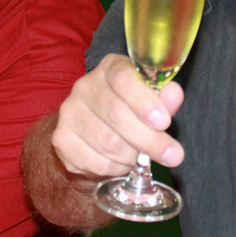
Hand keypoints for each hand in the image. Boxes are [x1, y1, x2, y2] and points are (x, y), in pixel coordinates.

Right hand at [51, 54, 184, 178]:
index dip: (144, 101)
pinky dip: (116, 168)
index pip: (123, 78)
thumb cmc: (133, 110)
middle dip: (149, 139)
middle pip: (116, 114)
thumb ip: (165, 98)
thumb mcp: (154, 99)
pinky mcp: (61, 139)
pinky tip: (122, 162)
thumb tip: (174, 94)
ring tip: (142, 158)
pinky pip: (94, 161)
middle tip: (173, 156)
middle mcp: (84, 86)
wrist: (99, 127)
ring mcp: (69, 112)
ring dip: (133, 156)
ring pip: (107, 142)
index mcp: (110, 68)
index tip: (164, 122)